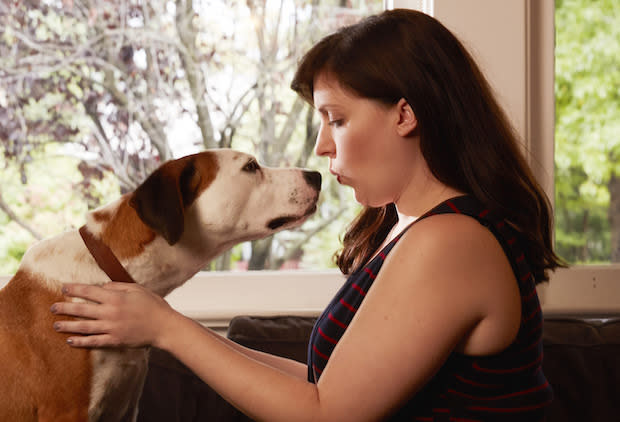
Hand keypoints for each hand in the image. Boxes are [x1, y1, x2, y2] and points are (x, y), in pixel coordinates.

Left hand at [51, 282, 176, 347]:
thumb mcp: (137, 289)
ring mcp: (111, 328)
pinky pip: (94, 341)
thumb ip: (118, 287)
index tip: (63, 287)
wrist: (164, 327)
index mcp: (116, 298)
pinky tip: (71, 341)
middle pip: (82, 309)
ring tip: (56, 325)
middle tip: (52, 308)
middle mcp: (110, 312)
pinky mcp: (114, 340)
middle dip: (65, 308)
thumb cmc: (154, 305)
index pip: (89, 291)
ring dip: (68, 326)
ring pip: (84, 327)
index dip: (75, 289)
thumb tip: (102, 287)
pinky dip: (81, 342)